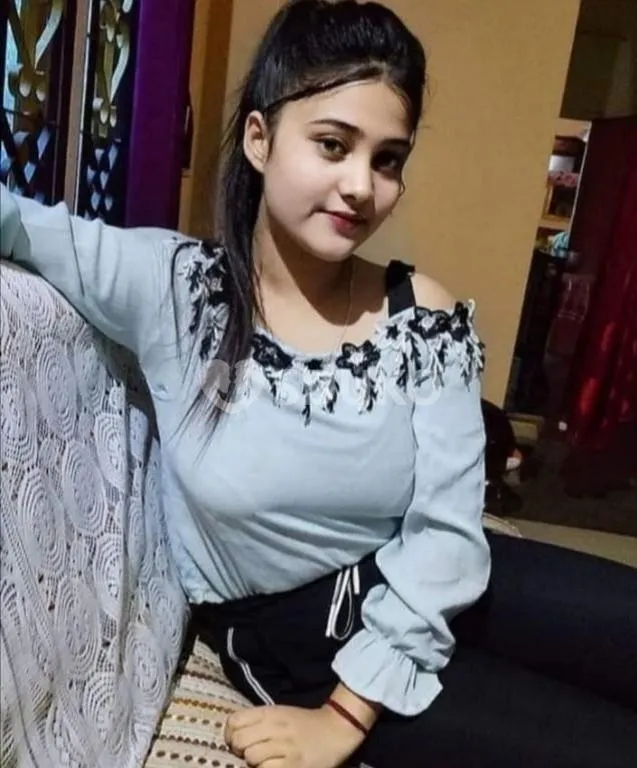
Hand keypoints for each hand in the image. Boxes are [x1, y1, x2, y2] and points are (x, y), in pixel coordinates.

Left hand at [225, 703, 365, 767]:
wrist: (336, 729)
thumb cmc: (304, 723)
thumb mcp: (280, 714)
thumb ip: (258, 721)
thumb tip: (233, 736)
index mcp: (270, 712)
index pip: (234, 721)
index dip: (229, 734)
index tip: (235, 742)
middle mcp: (275, 727)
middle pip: (239, 740)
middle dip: (239, 750)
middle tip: (249, 753)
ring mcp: (284, 746)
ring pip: (251, 757)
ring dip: (254, 762)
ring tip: (266, 761)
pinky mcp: (293, 764)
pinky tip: (276, 767)